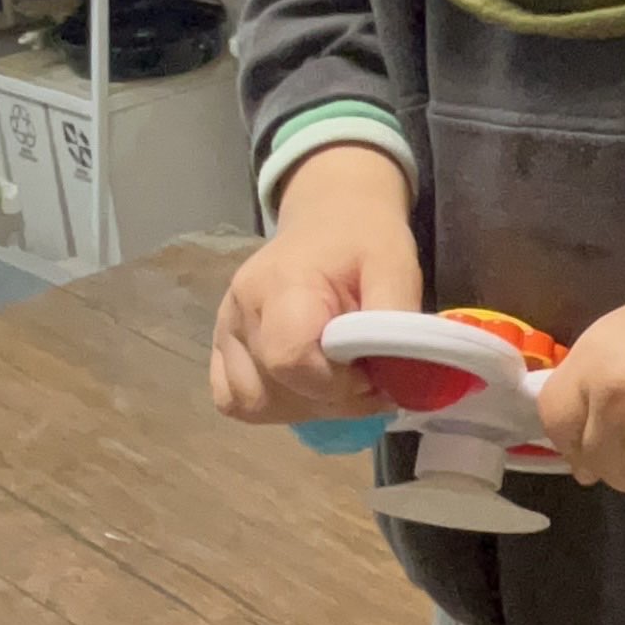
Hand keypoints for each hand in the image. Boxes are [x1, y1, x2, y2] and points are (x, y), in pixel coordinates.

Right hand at [211, 146, 421, 424]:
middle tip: (368, 380)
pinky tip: (307, 389)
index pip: (291, 359)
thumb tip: (402, 381)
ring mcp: (225, 331)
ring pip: (251, 404)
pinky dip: (274, 406)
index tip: (374, 374)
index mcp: (282, 285)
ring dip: (304, 408)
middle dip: (331, 400)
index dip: (338, 384)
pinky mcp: (222, 347)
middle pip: (275, 390)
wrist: (330, 217)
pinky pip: (234, 400)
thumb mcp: (396, 267)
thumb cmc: (364, 240)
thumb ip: (397, 323)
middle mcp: (242, 310)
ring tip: (340, 383)